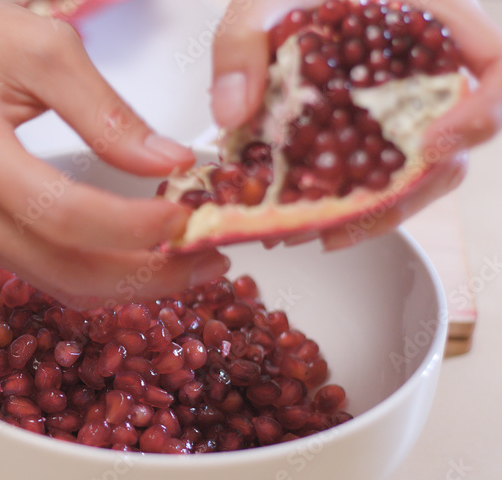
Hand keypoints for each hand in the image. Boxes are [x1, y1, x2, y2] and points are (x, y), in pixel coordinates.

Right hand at [0, 0, 229, 307]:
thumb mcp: (43, 48)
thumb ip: (106, 111)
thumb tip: (168, 163)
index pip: (61, 215)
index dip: (132, 226)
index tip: (189, 215)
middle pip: (61, 269)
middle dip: (145, 277)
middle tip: (209, 261)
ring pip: (53, 282)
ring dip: (125, 285)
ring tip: (187, 266)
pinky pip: (39, 271)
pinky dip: (94, 274)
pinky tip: (137, 258)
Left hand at [209, 0, 501, 247]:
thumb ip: (242, 44)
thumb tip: (232, 113)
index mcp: (431, 19)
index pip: (494, 66)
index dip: (481, 111)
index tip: (433, 144)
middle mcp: (429, 71)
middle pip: (456, 144)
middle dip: (402, 193)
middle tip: (341, 219)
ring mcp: (404, 106)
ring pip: (415, 173)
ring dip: (369, 211)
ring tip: (311, 231)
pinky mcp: (372, 131)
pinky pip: (377, 175)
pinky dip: (348, 202)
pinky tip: (305, 219)